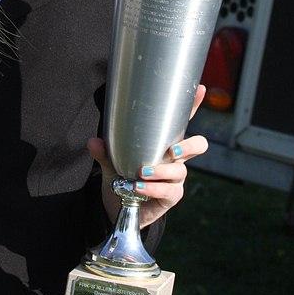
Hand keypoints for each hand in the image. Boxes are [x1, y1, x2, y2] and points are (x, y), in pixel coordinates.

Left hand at [88, 84, 208, 228]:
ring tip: (143, 171)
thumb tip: (93, 141)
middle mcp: (175, 158)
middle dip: (189, 146)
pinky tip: (139, 187)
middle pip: (198, 146)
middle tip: (171, 151)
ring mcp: (175, 178)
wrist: (121, 205)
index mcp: (164, 141)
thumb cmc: (123, 174)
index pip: (181, 121)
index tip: (200, 89)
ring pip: (181, 170)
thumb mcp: (111, 160)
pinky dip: (153, 188)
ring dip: (162, 171)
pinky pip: (168, 191)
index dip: (192, 105)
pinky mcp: (171, 196)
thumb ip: (104, 151)